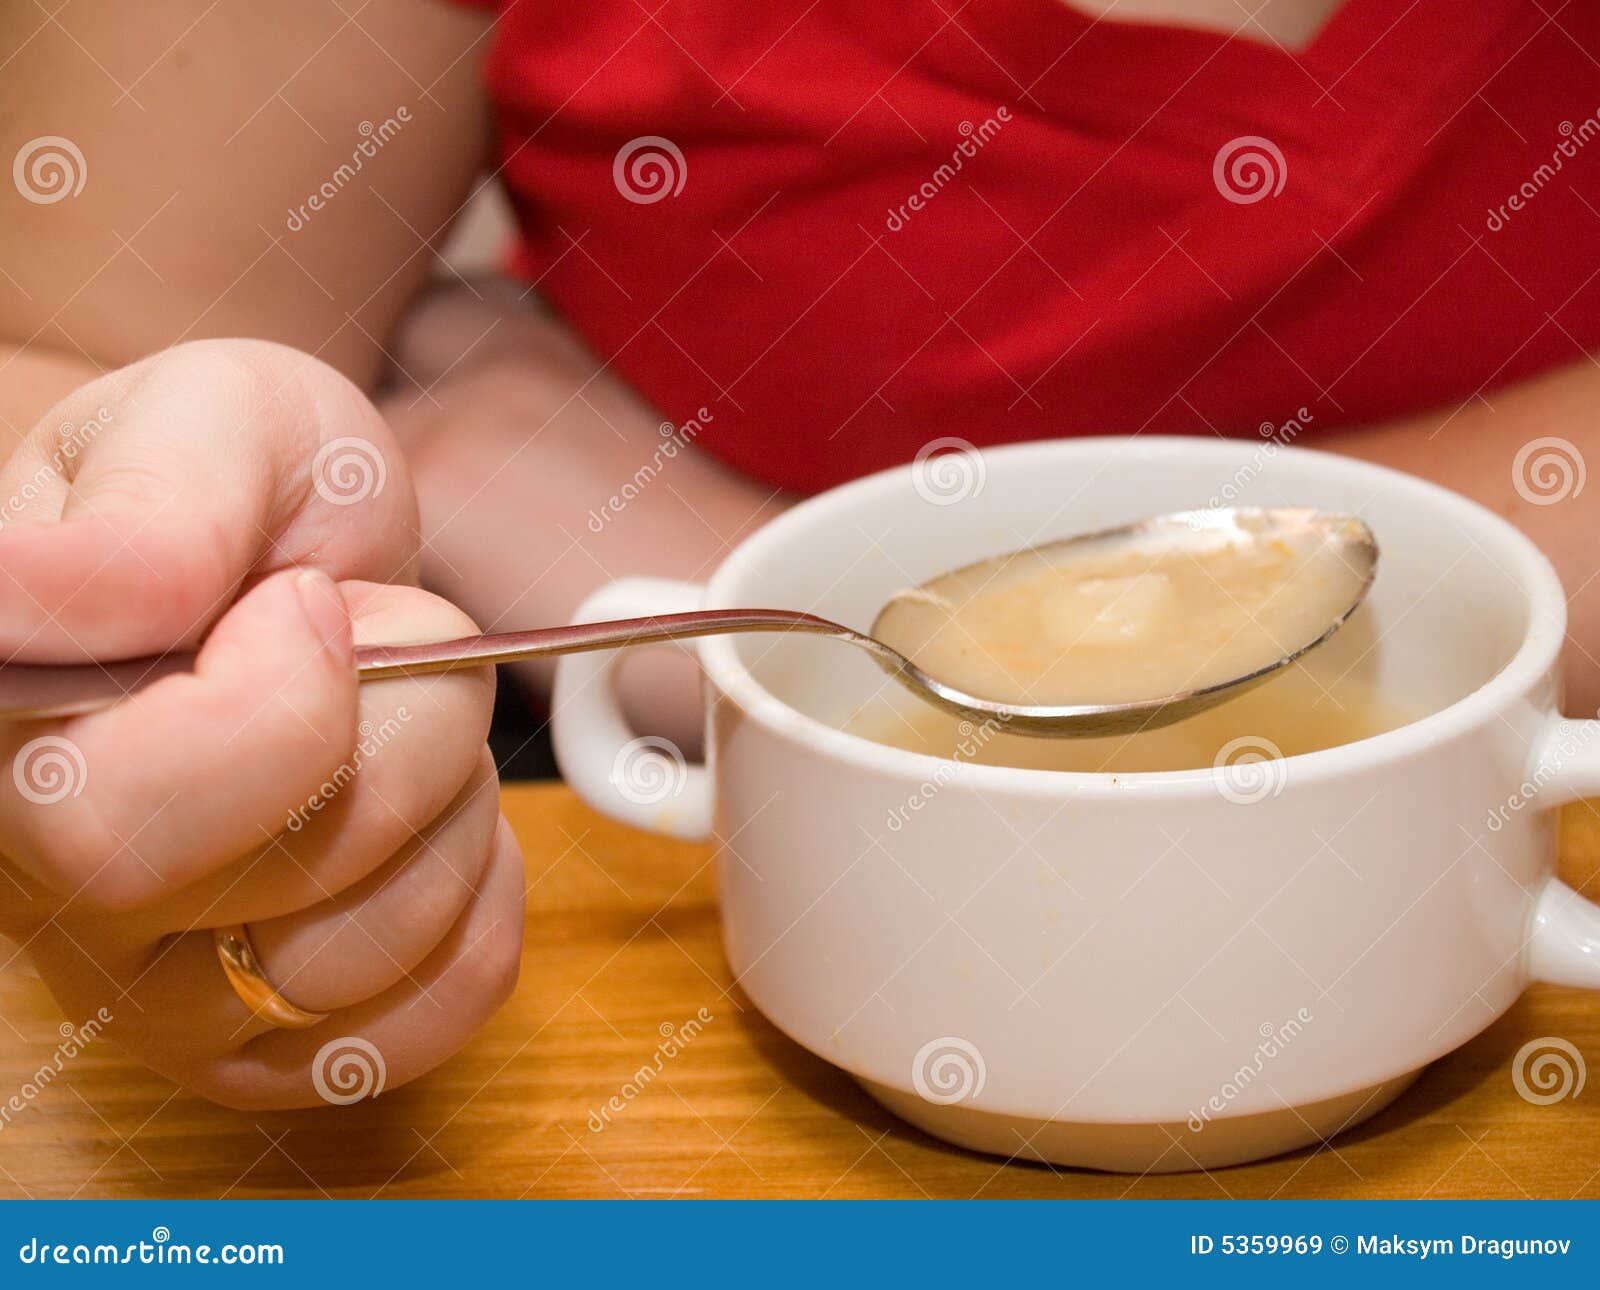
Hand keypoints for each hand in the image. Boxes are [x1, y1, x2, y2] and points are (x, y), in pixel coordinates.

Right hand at [0, 339, 521, 1107]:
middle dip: (402, 741)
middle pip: (265, 895)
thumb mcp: (211, 425)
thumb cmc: (236, 491)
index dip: (279, 703)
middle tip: (383, 643)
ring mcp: (147, 981)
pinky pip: (425, 1014)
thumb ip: (150, 512)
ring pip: (360, 959)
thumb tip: (47, 605)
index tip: (314, 600)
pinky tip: (435, 812)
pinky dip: (479, 898)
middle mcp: (40, 882)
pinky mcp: (258, 1038)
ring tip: (394, 718)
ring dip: (446, 807)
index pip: (109, 814)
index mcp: (3, 724)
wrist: (278, 559)